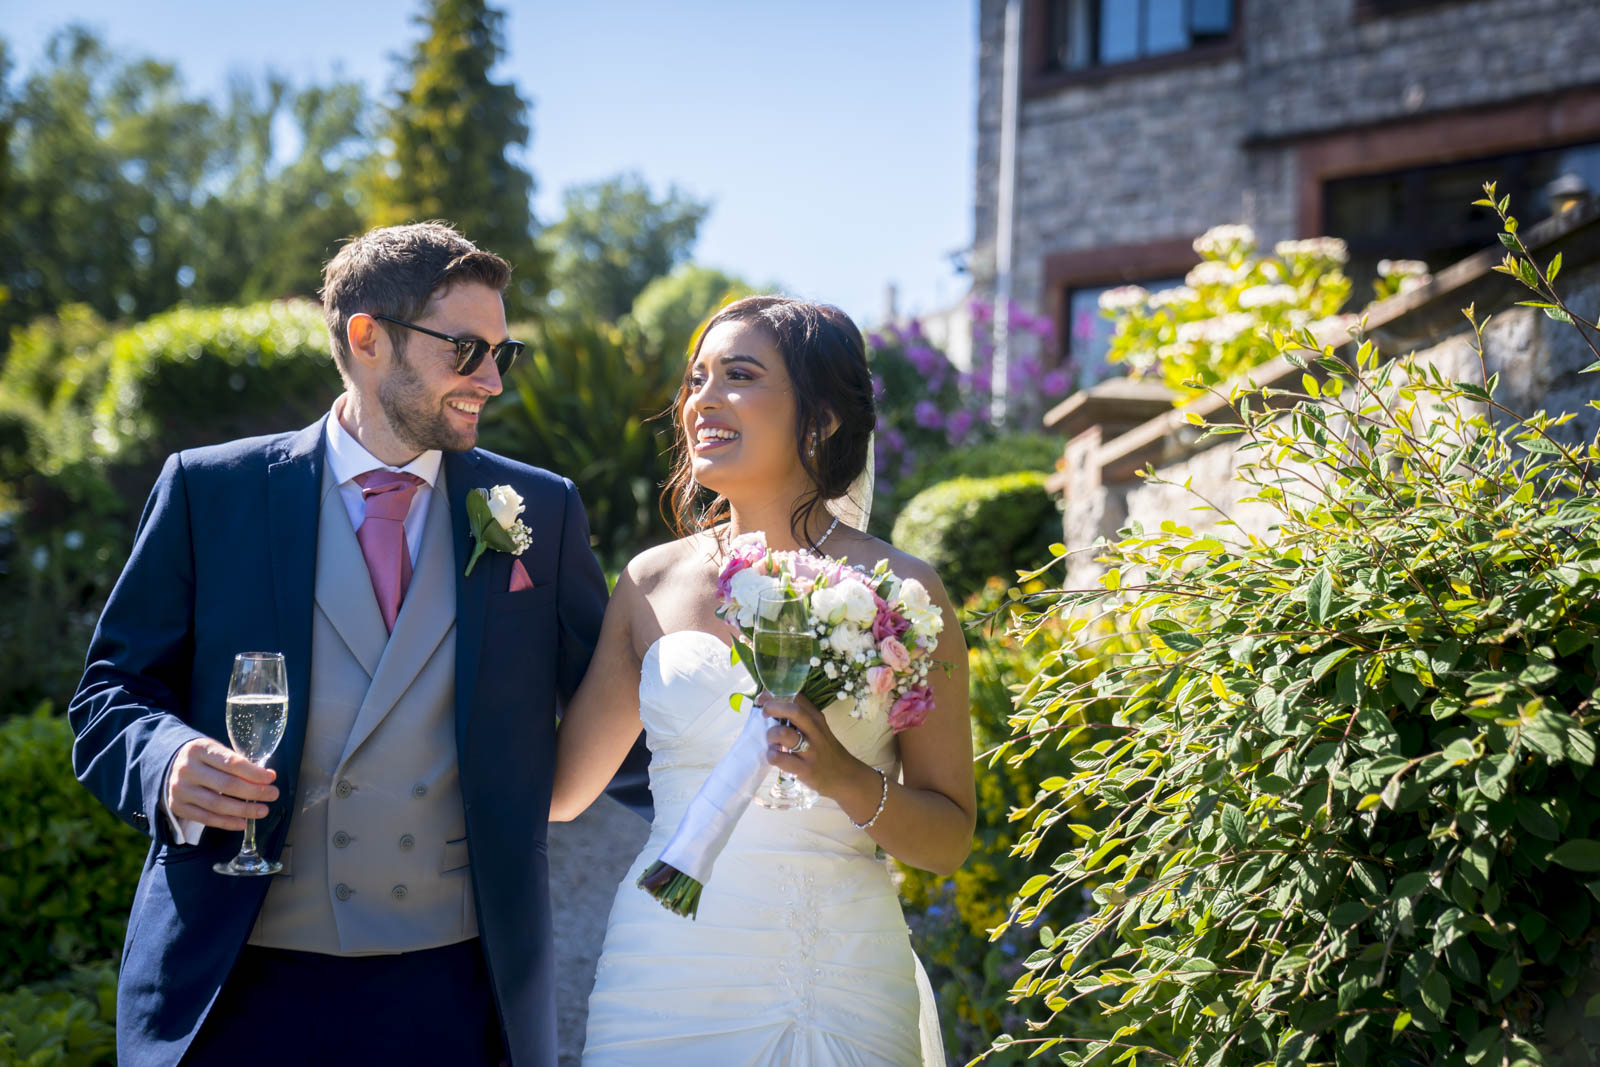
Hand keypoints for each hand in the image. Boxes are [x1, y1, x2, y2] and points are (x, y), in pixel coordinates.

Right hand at [166, 737, 278, 832]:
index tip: (271, 778)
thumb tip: (266, 777)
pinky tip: (243, 823)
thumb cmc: (202, 758)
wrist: (168, 766)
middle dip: (254, 791)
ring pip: (217, 805)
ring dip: (244, 810)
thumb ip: (236, 762)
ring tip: (263, 810)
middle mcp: (187, 769)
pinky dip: (226, 822)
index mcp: (199, 749)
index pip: (231, 762)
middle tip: (273, 794)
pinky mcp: (177, 807)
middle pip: (226, 785)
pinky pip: (206, 818)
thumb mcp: (215, 751)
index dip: (253, 773)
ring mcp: (180, 790)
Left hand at [762, 694, 878, 811]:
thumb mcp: (819, 730)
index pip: (797, 697)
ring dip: (771, 735)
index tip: (763, 698)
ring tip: (772, 742)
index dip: (775, 694)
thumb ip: (801, 720)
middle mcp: (815, 731)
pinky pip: (780, 758)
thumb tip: (771, 708)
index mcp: (817, 718)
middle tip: (764, 714)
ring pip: (784, 733)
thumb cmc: (827, 751)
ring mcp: (811, 751)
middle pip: (793, 710)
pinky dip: (771, 755)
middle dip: (773, 707)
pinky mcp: (805, 770)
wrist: (846, 778)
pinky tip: (774, 756)